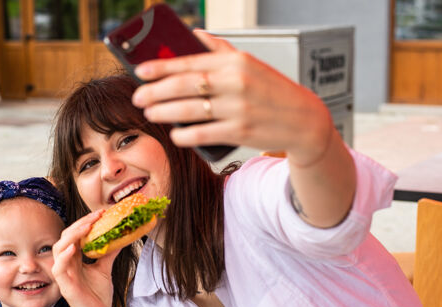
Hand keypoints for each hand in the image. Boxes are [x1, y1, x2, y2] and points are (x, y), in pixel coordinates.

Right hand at [51, 211, 119, 306]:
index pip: (74, 235)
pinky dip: (65, 257)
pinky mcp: (64, 287)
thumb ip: (108, 252)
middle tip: (97, 215)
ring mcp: (63, 276)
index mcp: (73, 260)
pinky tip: (75, 248)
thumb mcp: (105, 268)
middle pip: (65, 238)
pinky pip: (59, 268)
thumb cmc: (99, 296)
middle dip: (80, 224)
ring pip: (58, 249)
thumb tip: (121, 235)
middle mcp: (65, 265)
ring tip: (87, 226)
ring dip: (72, 235)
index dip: (85, 223)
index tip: (101, 213)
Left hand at [131, 30, 332, 167]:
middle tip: (137, 96)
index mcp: (235, 62)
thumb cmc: (272, 90)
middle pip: (183, 86)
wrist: (303, 119)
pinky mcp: (241, 132)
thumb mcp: (249, 63)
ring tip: (149, 112)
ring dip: (163, 112)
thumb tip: (193, 35)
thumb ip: (220, 49)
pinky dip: (185, 135)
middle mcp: (235, 82)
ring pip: (189, 110)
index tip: (139, 71)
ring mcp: (238, 108)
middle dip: (155, 92)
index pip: (189, 62)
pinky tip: (175, 134)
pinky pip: (203, 134)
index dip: (159, 67)